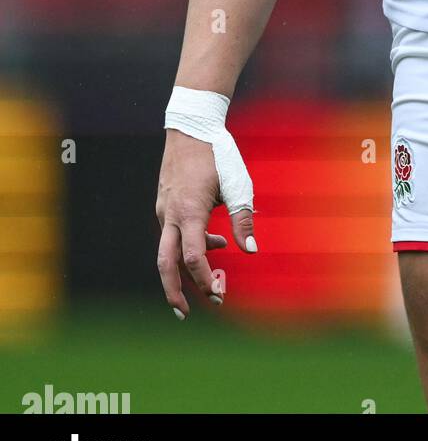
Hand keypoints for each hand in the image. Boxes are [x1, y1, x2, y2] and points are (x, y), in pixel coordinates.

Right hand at [156, 128, 256, 318]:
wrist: (192, 126)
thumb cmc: (218, 154)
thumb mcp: (238, 185)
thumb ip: (243, 219)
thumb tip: (250, 251)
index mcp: (189, 212)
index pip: (192, 258)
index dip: (203, 280)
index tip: (218, 292)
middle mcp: (170, 215)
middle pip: (165, 264)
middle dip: (174, 292)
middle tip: (186, 313)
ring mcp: (164, 210)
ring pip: (168, 250)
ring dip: (187, 269)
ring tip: (214, 278)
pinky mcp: (165, 204)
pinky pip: (173, 234)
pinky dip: (190, 246)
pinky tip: (215, 242)